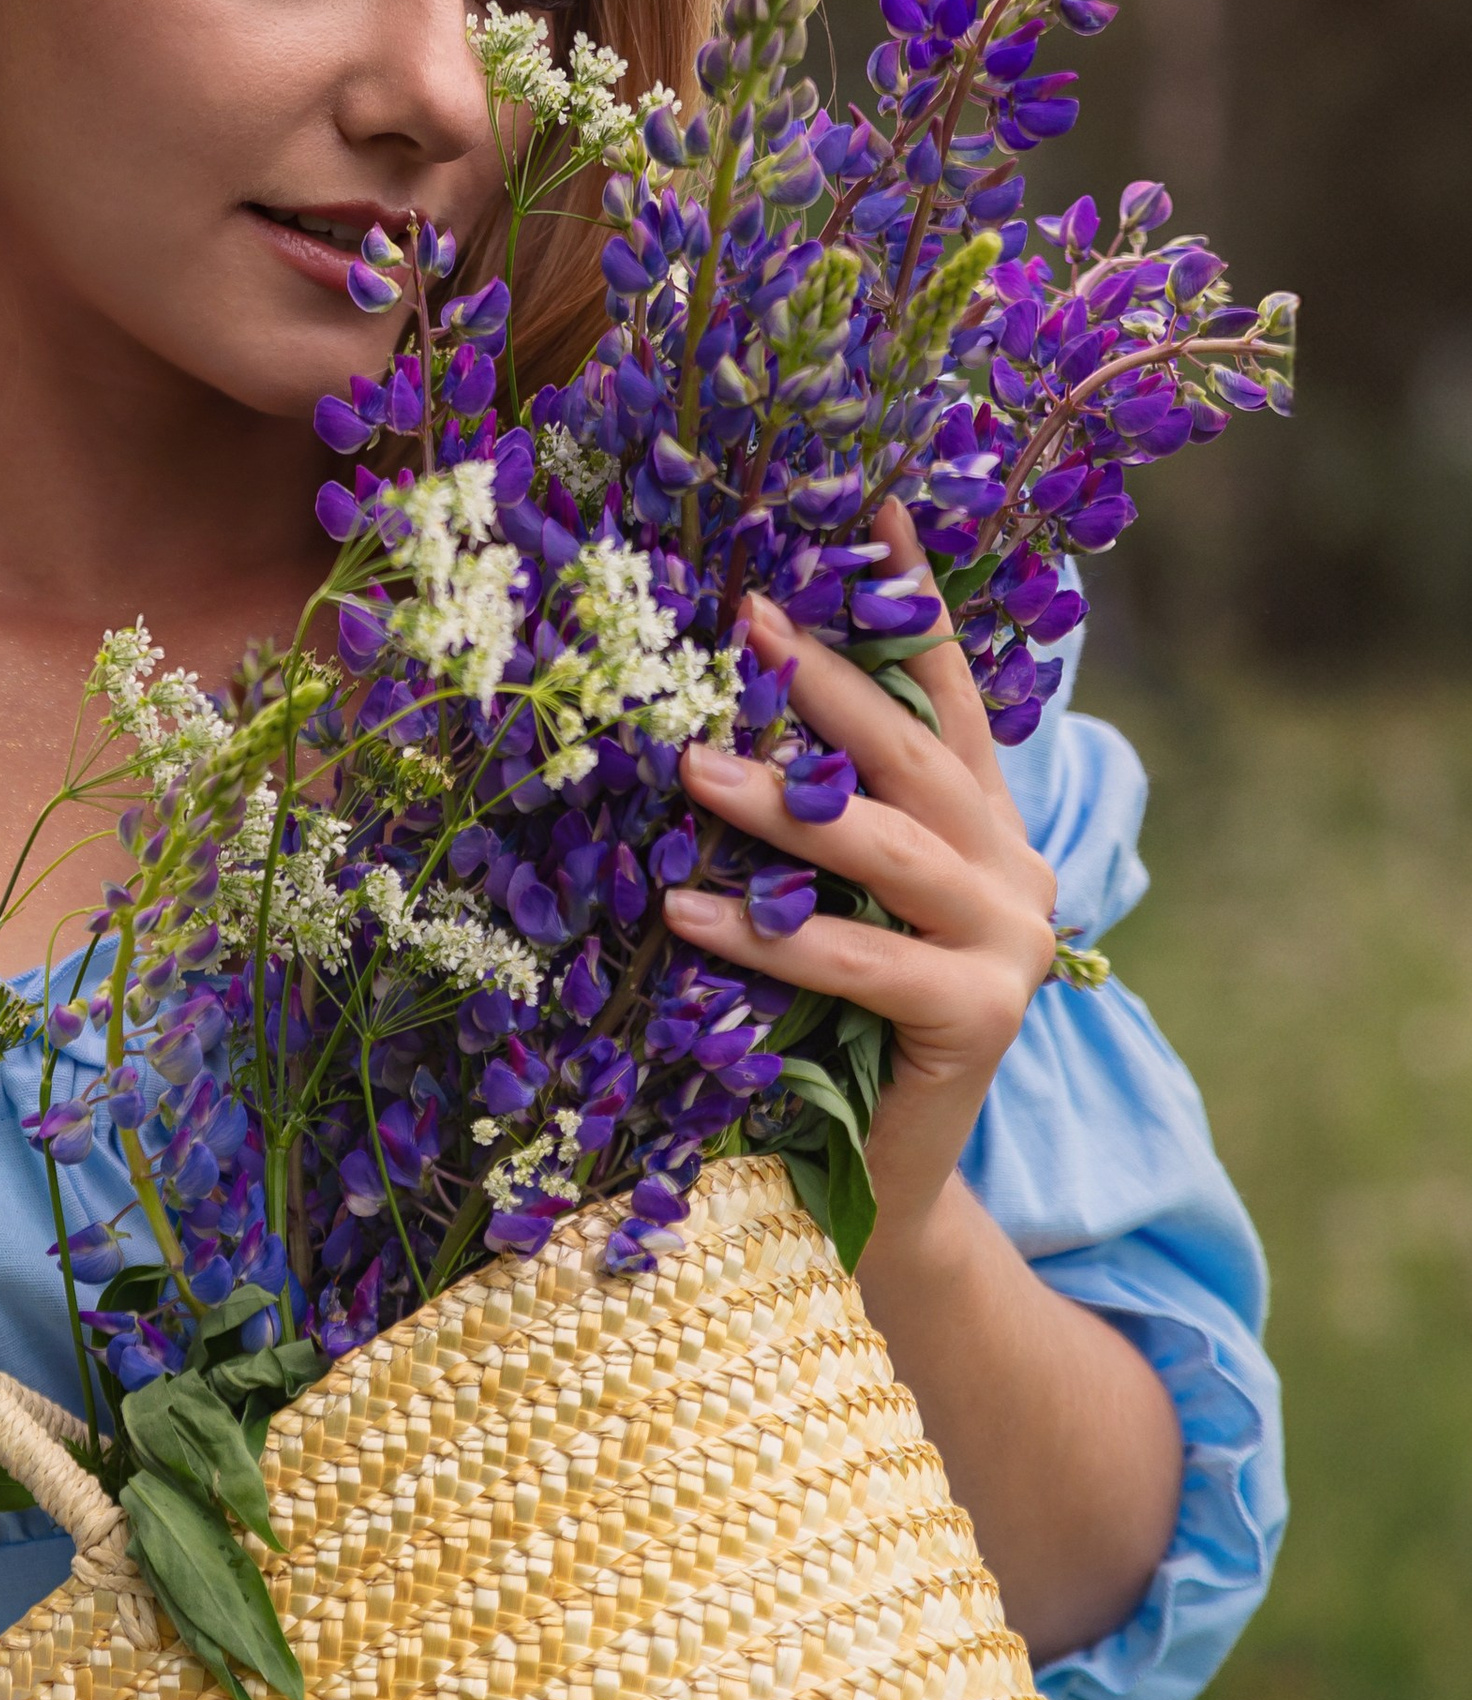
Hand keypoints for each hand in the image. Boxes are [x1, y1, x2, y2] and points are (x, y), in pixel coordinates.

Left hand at [663, 502, 1058, 1258]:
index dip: (913, 604)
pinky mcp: (980, 1019)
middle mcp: (1017, 871)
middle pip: (915, 753)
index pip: (948, 694)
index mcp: (986, 827)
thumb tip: (697, 709)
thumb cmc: (822, 1036)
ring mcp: (1012, 943)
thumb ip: (804, 821)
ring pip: (890, 850)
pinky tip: (683, 912)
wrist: (870, 1193)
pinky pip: (860, 963)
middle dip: (825, 680)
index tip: (871, 506)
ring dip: (783, 804)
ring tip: (686, 766)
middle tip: (740, 615)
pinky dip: (769, 937)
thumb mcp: (818, 903)